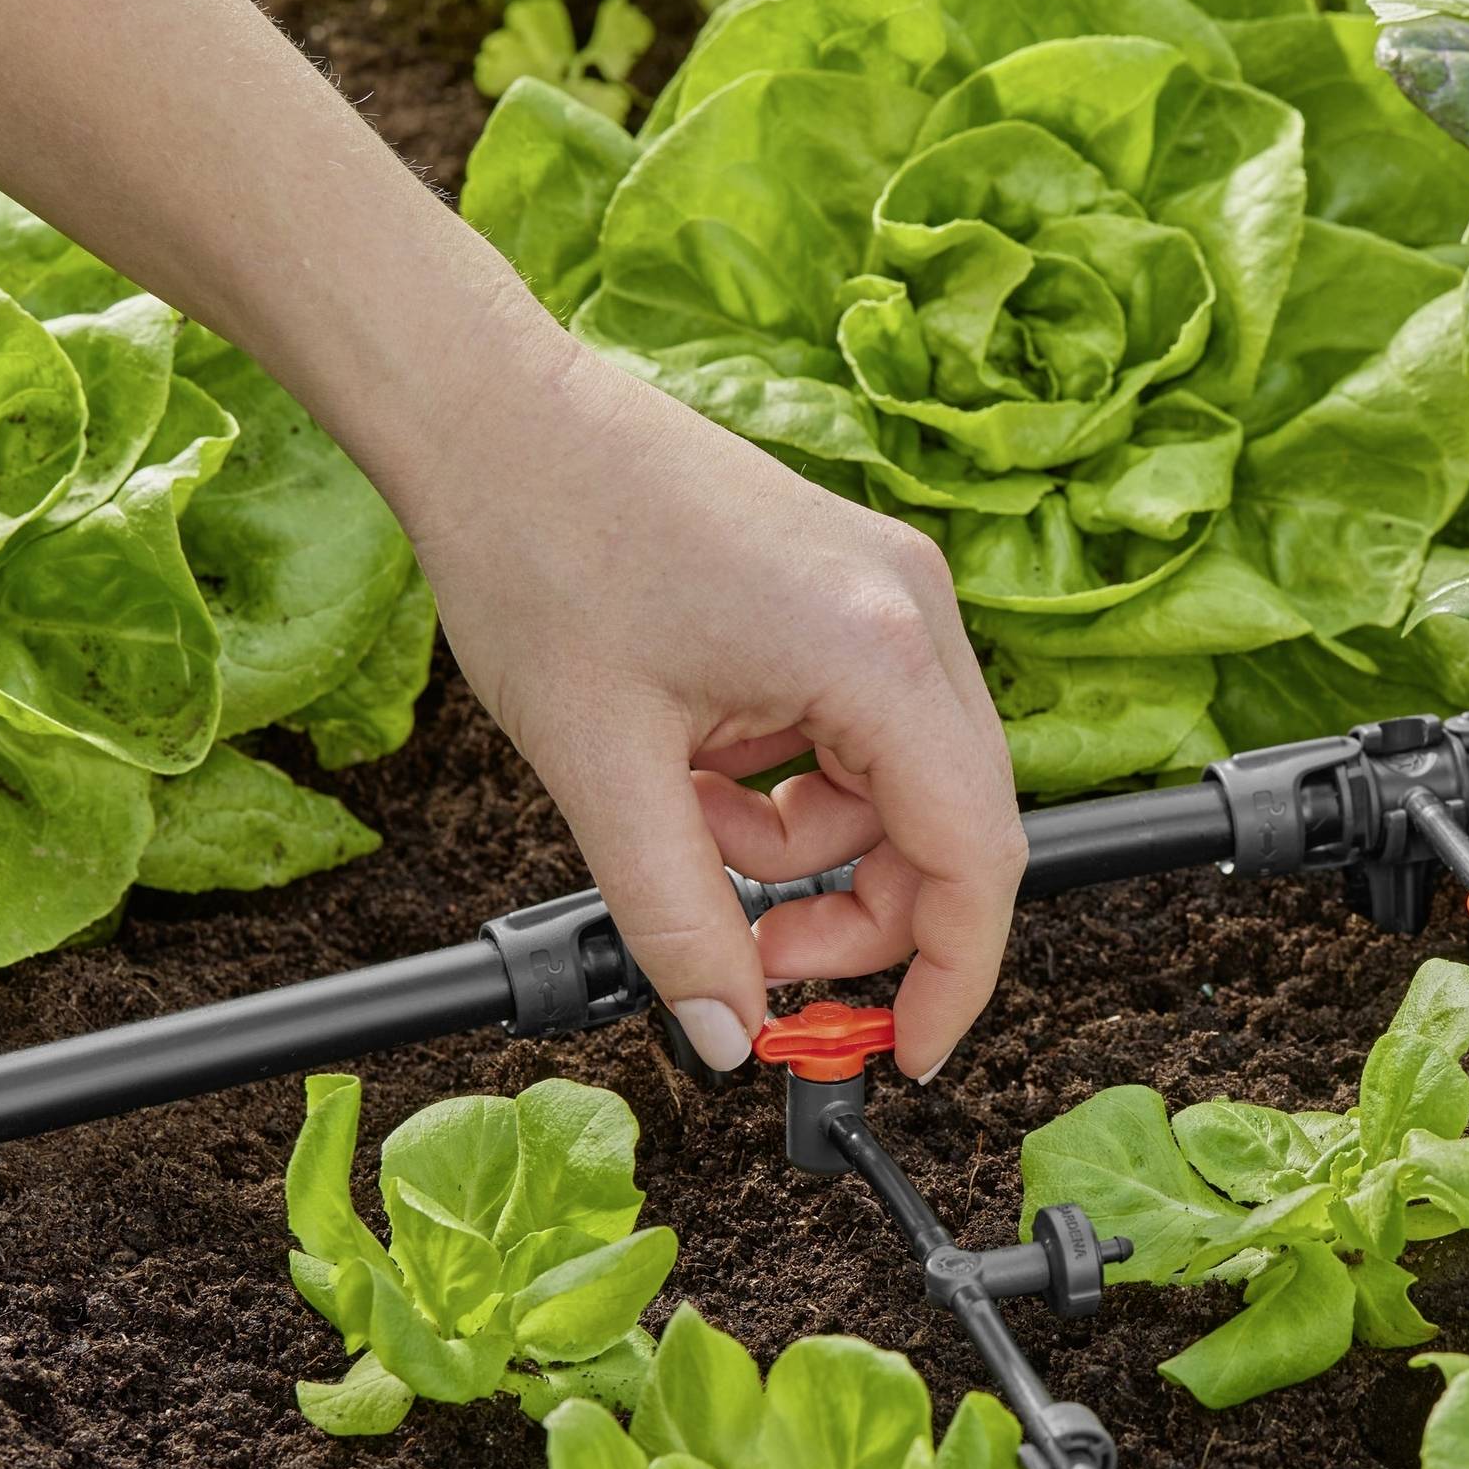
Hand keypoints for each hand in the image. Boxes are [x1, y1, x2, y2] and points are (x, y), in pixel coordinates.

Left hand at [378, 322, 1023, 1077]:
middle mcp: (912, 613)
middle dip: (866, 916)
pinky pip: (865, 730)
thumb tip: (728, 1034)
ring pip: (906, 785)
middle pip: (953, 825)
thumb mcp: (600, 771)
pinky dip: (797, 783)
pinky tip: (703, 771)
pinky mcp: (856, 588)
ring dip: (814, 848)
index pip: (975, 855)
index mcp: (875, 652)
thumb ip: (676, 919)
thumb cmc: (540, 549)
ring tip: (690, 833)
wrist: (493, 417)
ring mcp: (891, 592)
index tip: (910, 1051)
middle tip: (756, 956)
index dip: (954, 974)